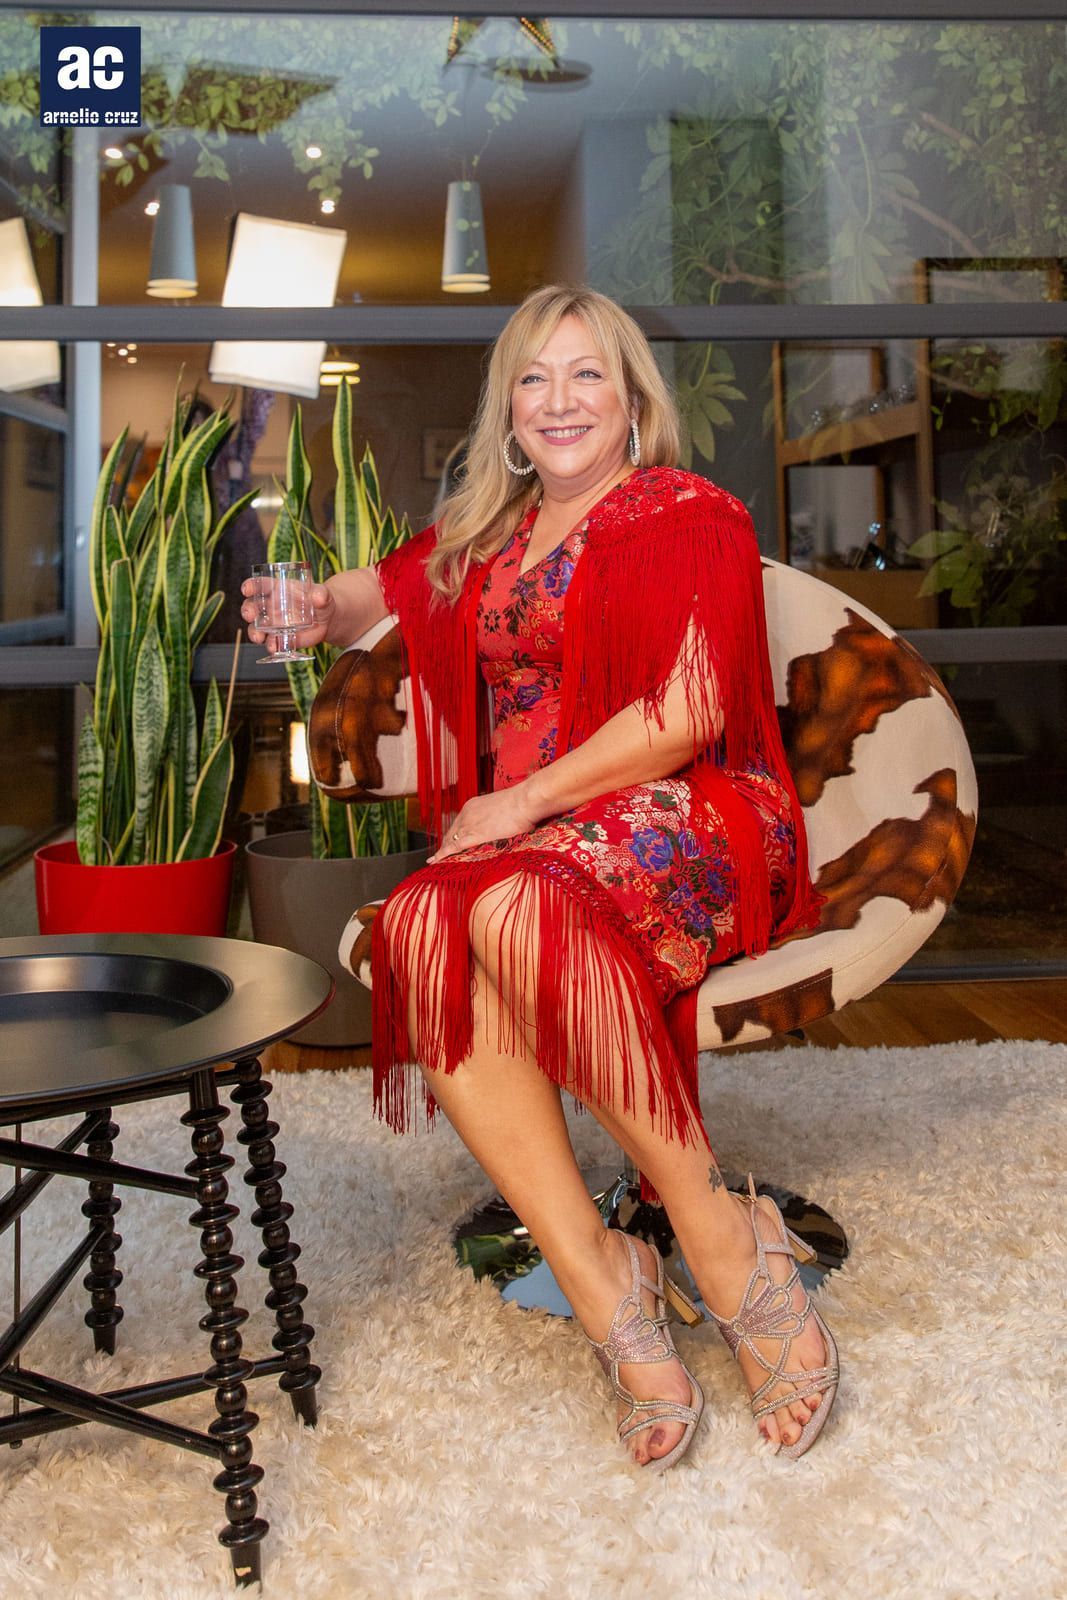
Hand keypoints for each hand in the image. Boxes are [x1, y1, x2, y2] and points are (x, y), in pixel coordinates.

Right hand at [240, 578, 333, 653]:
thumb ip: (320, 594)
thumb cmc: (320, 601)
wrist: (327, 620)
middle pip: (252, 607)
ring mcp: (273, 624)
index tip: (246, 590)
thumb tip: (319, 597)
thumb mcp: (322, 595)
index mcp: (277, 589)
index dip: (251, 585)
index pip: (260, 585)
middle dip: (248, 610)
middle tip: (250, 615)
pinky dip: (271, 646)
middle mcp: (271, 606)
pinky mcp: (279, 638)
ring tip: (259, 637)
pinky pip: (271, 642)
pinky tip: (275, 648)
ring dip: (254, 633)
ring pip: (256, 628)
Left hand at [426, 783, 543, 862]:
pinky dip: (443, 854)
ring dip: (443, 851)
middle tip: (439, 856)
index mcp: (473, 805)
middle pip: (451, 832)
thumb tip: (504, 825)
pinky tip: (436, 861)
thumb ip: (499, 818)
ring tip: (435, 862)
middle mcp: (467, 813)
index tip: (450, 842)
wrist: (526, 801)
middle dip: (445, 844)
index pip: (458, 823)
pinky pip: (454, 847)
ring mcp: (469, 823)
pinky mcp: (474, 834)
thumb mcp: (505, 809)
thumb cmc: (523, 804)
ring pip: (450, 840)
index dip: (452, 834)